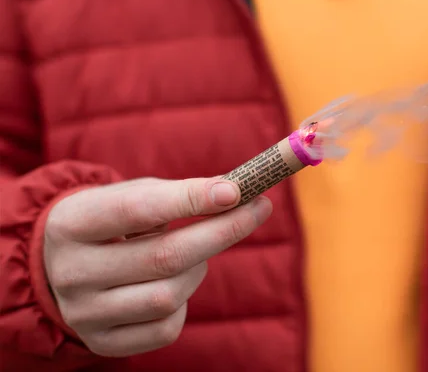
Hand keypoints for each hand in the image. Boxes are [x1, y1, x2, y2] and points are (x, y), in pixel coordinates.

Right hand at [43, 177, 271, 356]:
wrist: (64, 266)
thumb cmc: (113, 221)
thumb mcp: (133, 195)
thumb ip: (178, 193)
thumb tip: (235, 195)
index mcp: (72, 223)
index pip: (136, 210)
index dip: (190, 199)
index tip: (236, 190)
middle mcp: (71, 272)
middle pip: (164, 257)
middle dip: (222, 232)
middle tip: (258, 209)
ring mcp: (84, 313)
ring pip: (169, 296)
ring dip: (197, 269)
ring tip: (192, 254)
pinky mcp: (103, 342)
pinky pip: (167, 327)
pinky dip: (183, 303)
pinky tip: (173, 284)